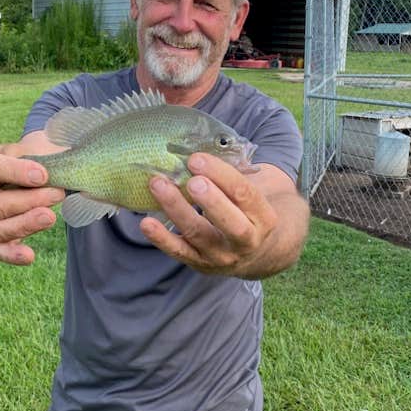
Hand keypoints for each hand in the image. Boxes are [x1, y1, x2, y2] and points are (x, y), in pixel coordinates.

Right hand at [0, 138, 65, 264]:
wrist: (29, 170)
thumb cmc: (25, 156)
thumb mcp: (22, 148)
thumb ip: (28, 159)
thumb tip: (42, 178)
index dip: (14, 172)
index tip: (43, 175)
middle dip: (29, 201)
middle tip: (57, 193)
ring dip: (27, 224)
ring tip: (51, 217)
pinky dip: (13, 255)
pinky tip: (29, 256)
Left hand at [140, 152, 281, 276]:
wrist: (253, 254)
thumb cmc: (246, 212)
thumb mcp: (251, 195)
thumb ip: (230, 175)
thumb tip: (193, 147)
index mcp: (263, 218)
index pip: (245, 194)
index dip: (222, 175)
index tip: (197, 159)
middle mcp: (246, 241)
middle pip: (231, 223)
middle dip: (211, 201)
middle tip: (192, 181)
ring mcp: (222, 255)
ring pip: (199, 235)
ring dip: (177, 209)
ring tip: (158, 185)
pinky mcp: (199, 263)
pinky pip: (179, 251)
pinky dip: (161, 238)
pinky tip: (146, 223)